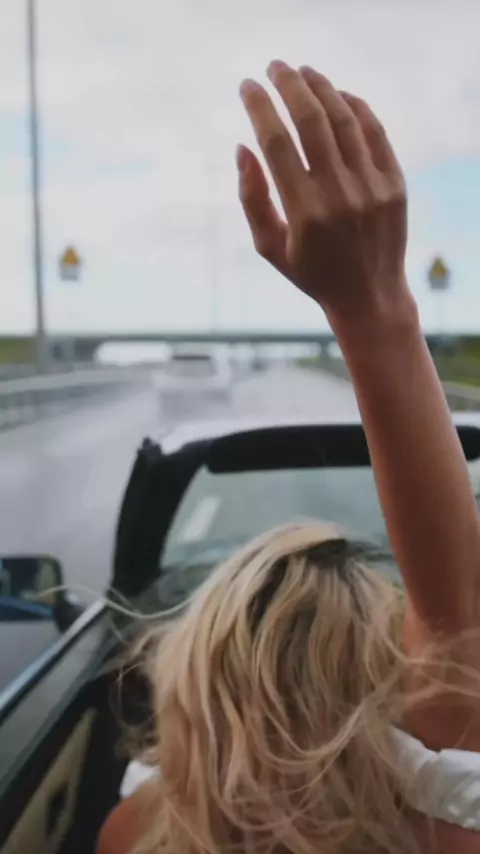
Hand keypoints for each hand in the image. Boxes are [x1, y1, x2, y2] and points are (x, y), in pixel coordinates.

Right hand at [237, 61, 409, 325]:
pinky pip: (374, 132)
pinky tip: (337, 95)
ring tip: (303, 73)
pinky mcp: (395, 185)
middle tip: (274, 67)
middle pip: (311, 121)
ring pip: (344, 120)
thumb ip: (252, 198)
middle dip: (289, 85)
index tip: (246, 86)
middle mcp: (339, 197)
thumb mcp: (269, 246)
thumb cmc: (311, 271)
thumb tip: (241, 146)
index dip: (259, 107)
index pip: (277, 143)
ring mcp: (371, 189)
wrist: (369, 295)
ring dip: (321, 87)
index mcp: (304, 214)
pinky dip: (354, 107)